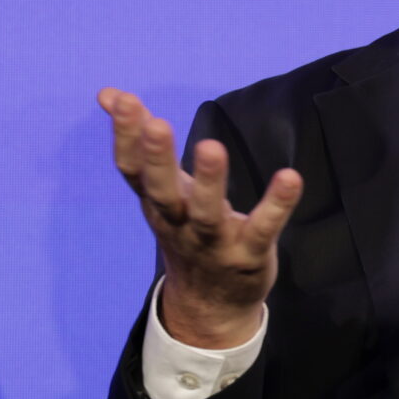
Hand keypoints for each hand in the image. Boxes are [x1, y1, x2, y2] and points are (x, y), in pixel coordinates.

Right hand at [99, 88, 302, 349]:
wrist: (209, 304)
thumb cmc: (184, 228)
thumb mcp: (159, 189)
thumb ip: (138, 141)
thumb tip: (108, 94)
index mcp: (156, 202)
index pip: (133, 170)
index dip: (126, 137)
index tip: (125, 100)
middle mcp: (178, 222)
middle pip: (161, 191)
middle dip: (157, 158)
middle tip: (156, 123)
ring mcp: (212, 242)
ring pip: (206, 213)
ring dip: (209, 182)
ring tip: (211, 147)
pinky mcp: (248, 255)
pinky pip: (263, 230)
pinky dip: (276, 206)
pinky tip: (290, 177)